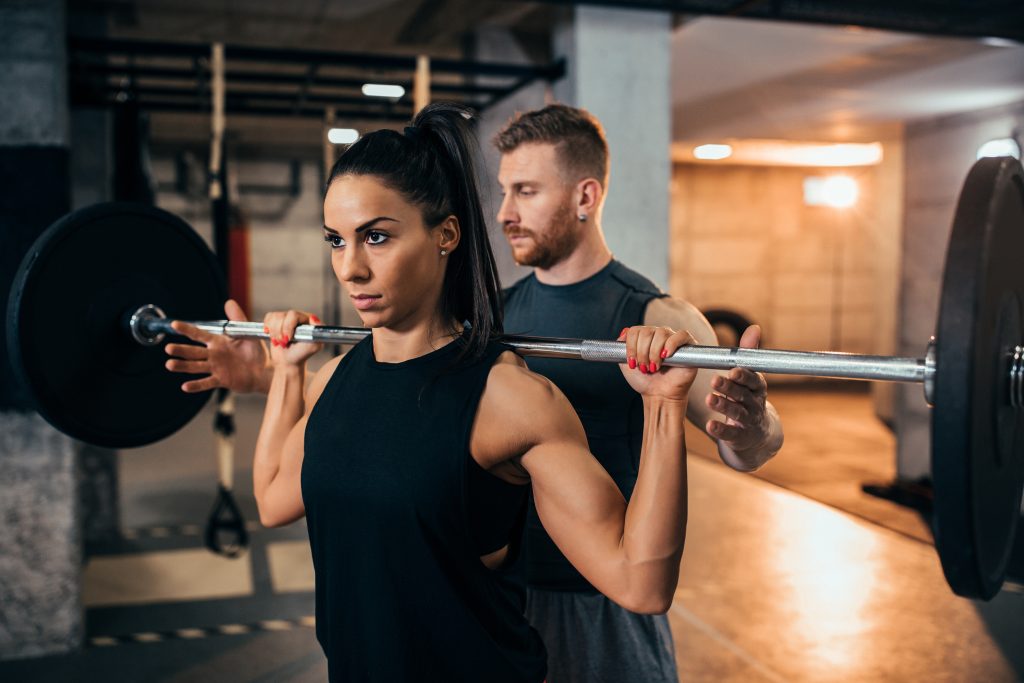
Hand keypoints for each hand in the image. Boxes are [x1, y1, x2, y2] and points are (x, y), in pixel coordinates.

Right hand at [165, 299, 269, 393]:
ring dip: (183, 366)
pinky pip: (206, 382)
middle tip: (168, 348)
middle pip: (193, 352)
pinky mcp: (221, 380)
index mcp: (217, 341)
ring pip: (196, 366)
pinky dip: (196, 385)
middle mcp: (213, 354)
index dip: (186, 329)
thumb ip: (237, 318)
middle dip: (181, 350)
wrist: (264, 371)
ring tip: (169, 364)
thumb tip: (229, 302)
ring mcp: (215, 368)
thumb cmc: (255, 351)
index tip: (174, 324)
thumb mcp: (246, 332)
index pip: (199, 334)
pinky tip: (185, 386)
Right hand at [264, 309, 322, 367]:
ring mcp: (287, 318)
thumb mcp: (313, 345)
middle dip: (280, 332)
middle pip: (282, 316)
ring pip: (274, 318)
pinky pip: (268, 318)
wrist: (288, 361)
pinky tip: (273, 337)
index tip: (288, 339)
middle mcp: (298, 316)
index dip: (287, 327)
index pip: (293, 315)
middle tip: (283, 343)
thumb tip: (313, 318)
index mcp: (309, 319)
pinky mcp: (277, 320)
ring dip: (274, 333)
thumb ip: (316, 332)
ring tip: (280, 342)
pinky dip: (268, 329)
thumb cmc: (301, 354)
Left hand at [619, 326, 698, 401]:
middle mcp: (659, 335)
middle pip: (647, 331)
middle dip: (642, 352)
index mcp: (645, 338)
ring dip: (654, 352)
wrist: (659, 395)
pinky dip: (671, 344)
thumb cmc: (645, 381)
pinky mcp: (689, 346)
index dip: (631, 346)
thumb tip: (623, 331)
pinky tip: (666, 356)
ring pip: (661, 333)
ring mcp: (673, 339)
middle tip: (644, 368)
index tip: (632, 363)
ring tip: (654, 367)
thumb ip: (620, 348)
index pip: (635, 330)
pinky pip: (681, 335)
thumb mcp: (626, 365)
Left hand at [705, 325, 769, 449]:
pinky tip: (710, 425)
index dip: (743, 375)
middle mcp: (755, 403)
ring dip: (723, 405)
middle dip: (730, 387)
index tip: (733, 370)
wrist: (757, 434)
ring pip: (736, 412)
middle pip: (742, 394)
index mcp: (757, 386)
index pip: (752, 379)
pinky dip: (720, 429)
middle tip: (714, 380)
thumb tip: (754, 327)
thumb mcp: (750, 377)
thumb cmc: (748, 397)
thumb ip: (748, 354)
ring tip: (710, 399)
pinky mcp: (740, 436)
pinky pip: (730, 433)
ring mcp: (749, 421)